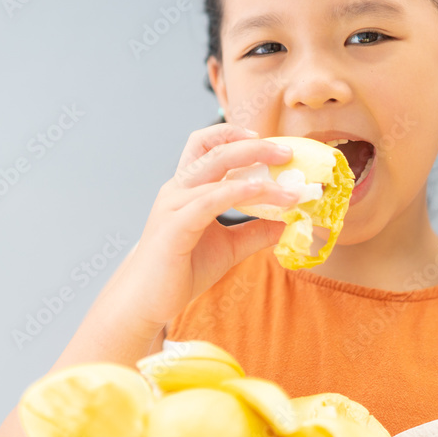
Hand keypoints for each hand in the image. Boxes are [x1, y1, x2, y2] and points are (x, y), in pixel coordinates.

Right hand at [116, 123, 299, 330]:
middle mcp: (177, 189)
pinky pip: (209, 201)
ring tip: (289, 189)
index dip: (232, 134)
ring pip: (216, 173)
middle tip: (287, 153)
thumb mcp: (228, 247)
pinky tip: (261, 193)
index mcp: (186, 188)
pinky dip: (238, 192)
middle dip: (253, 146)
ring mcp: (173, 205)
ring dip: (258, 177)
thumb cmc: (180, 271)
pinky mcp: (174, 226)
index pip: (205, 145)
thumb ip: (254, 232)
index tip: (265, 141)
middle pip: (214, 150)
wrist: (148, 301)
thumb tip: (288, 222)